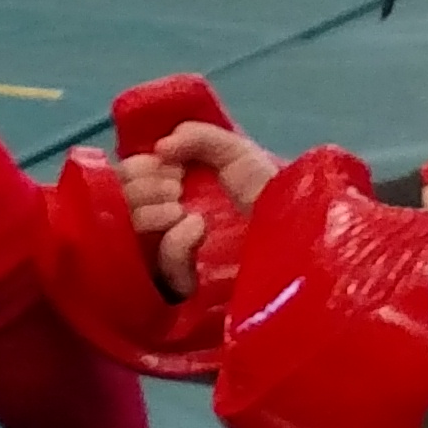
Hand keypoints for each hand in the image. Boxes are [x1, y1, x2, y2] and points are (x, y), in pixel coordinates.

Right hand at [121, 116, 282, 290]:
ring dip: (149, 211)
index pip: (128, 183)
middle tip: (175, 184)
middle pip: (120, 208)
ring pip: (131, 236)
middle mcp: (167, 226)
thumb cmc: (274, 192)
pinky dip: (172, 242)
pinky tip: (196, 227)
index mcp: (173, 193)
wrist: (306, 236)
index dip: (137, 168)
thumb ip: (200, 137)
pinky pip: (160, 270)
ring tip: (180, 205)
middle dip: (140, 187)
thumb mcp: (238, 153)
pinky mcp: (187, 289)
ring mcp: (175, 260)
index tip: (165, 161)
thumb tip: (159, 148)